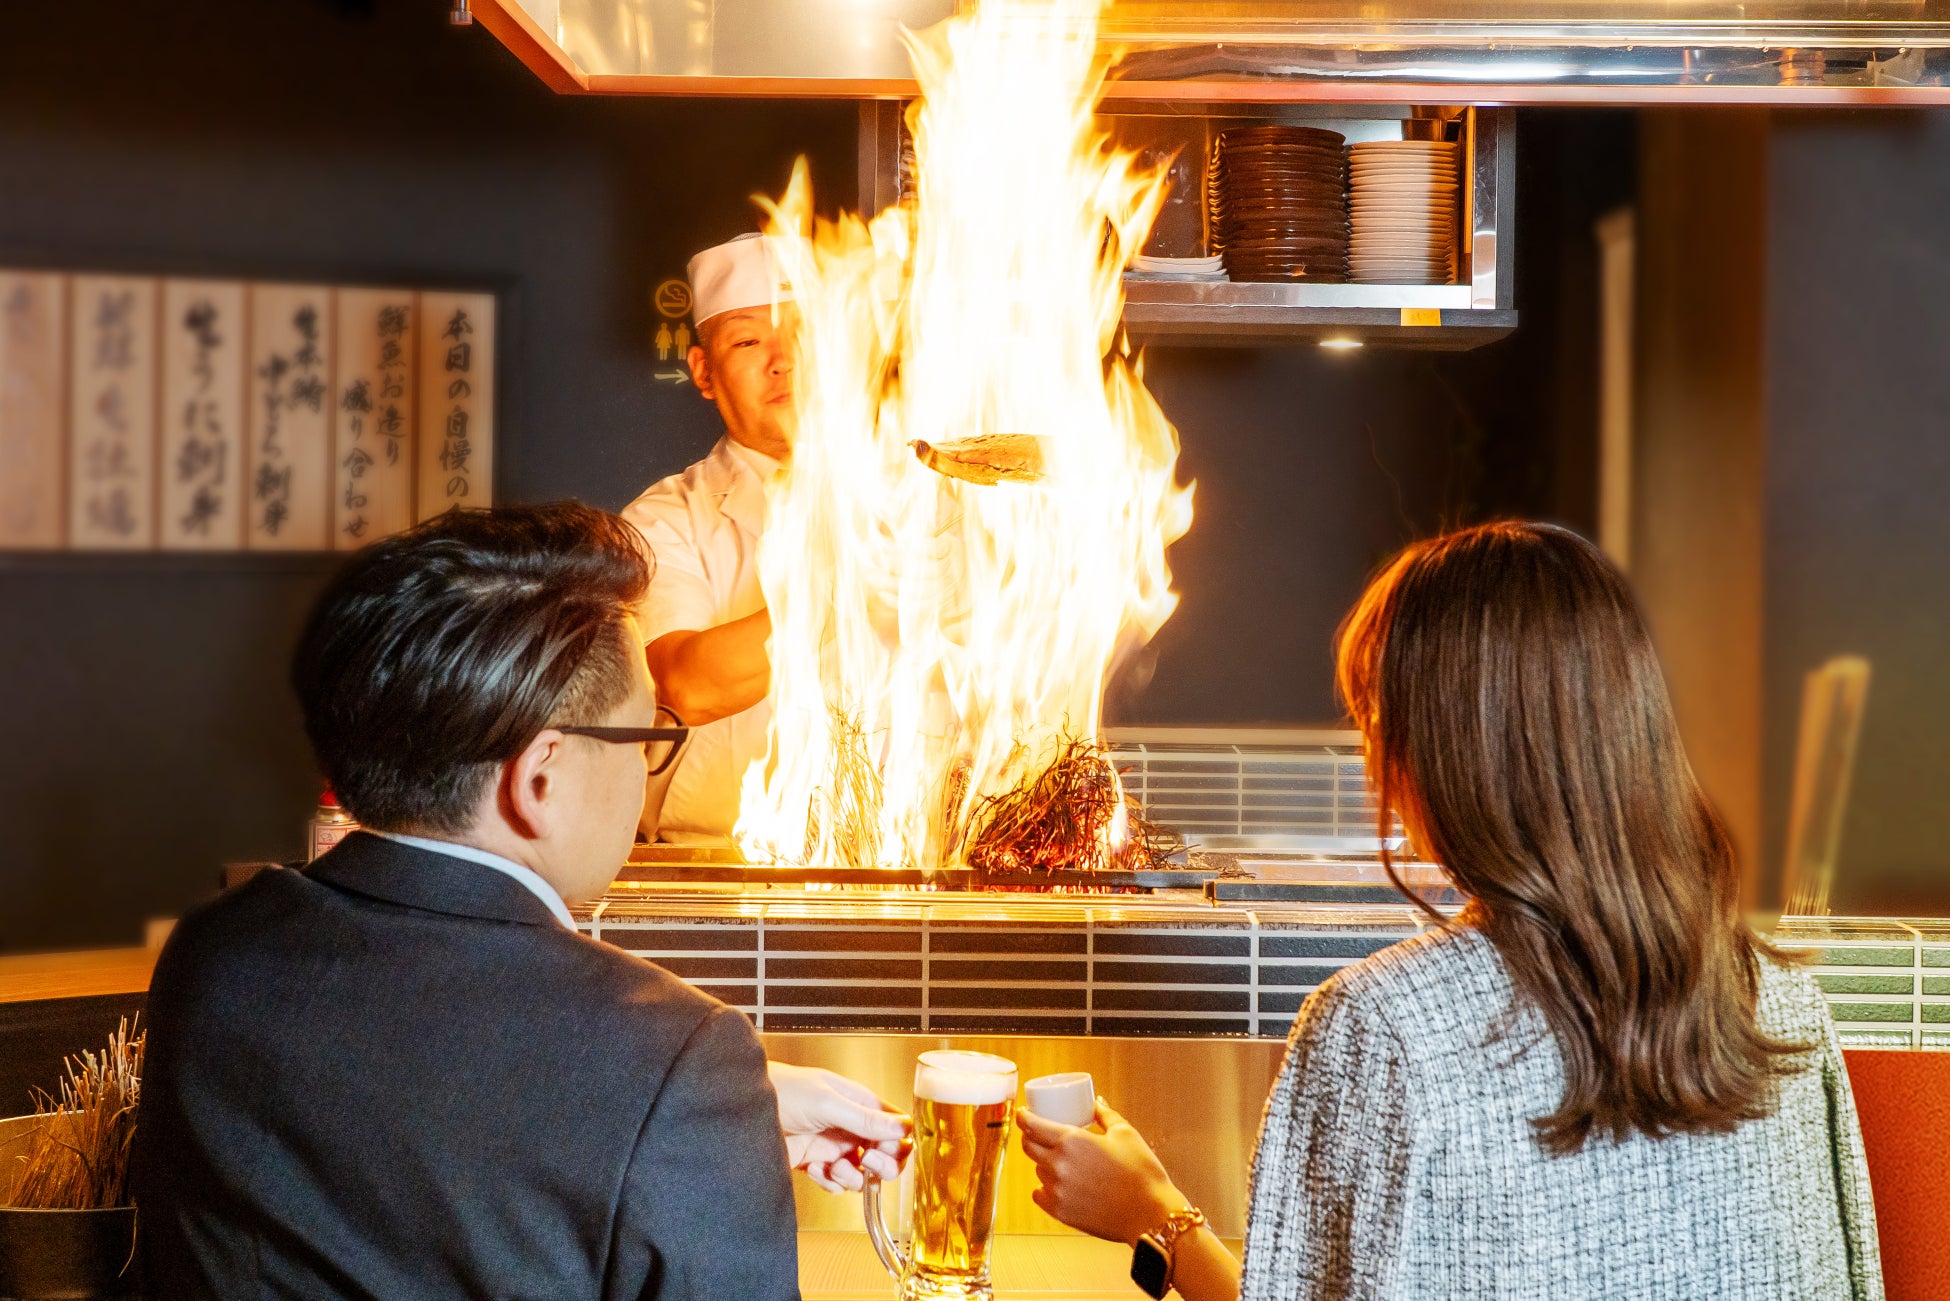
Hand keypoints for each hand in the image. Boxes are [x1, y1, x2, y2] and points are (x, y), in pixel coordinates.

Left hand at [769, 1060, 911, 1193]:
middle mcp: (849, 1125)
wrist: (742, 1110)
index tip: (884, 1152)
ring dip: (851, 1177)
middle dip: (880, 1165)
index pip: (894, 1127)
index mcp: (858, 1102)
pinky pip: (836, 1183)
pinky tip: (813, 1169)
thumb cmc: (781, 1090)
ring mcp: (832, 1146)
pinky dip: (829, 1183)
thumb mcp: (828, 1103)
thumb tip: (901, 1127)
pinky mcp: (815, 1164)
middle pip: (884, 1154)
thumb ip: (865, 1119)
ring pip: (861, 1174)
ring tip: (834, 1168)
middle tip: (867, 1164)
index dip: (896, 1144)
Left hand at [1017, 1098, 1183, 1244]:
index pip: (1032, 1125)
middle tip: (1039, 1134)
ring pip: (1038, 1171)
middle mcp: (1058, 1165)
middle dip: (1030, 1137)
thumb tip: (1096, 1102)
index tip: (1023, 1113)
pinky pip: (1040, 1195)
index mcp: (1071, 1141)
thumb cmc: (1141, 1171)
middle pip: (1029, 1147)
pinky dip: (1045, 1188)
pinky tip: (1059, 1185)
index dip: (1023, 1117)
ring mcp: (1057, 1191)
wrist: (1150, 1213)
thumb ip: (1105, 1115)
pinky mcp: (1061, 1213)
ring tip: (1062, 1161)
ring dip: (1044, 1163)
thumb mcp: (1125, 1133)